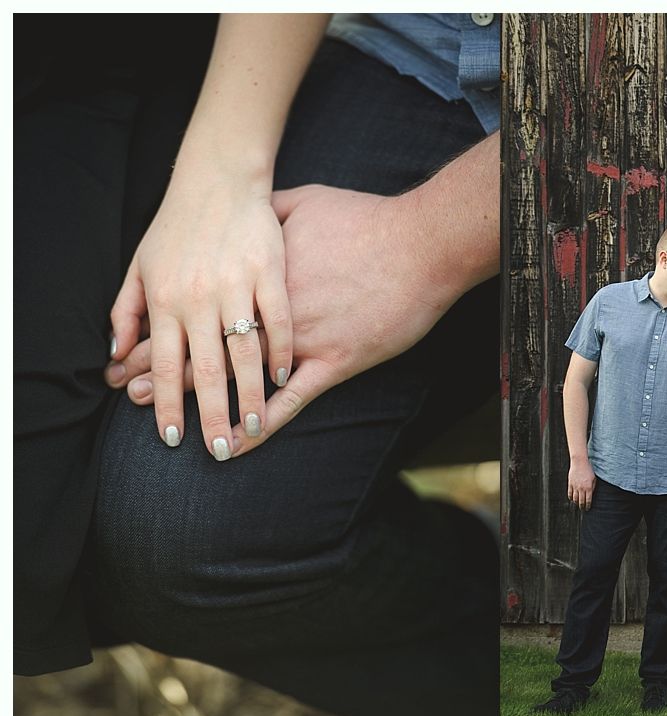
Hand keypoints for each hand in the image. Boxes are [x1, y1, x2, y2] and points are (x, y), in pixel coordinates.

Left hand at [107, 185, 467, 455]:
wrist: (418, 244)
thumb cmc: (365, 219)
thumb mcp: (305, 200)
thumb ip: (266, 212)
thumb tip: (242, 212)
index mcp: (253, 276)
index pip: (192, 311)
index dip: (158, 336)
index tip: (127, 355)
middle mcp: (267, 312)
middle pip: (206, 349)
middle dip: (164, 376)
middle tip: (134, 397)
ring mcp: (300, 340)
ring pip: (241, 381)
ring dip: (207, 407)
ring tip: (179, 432)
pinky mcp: (335, 361)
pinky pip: (291, 401)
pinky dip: (263, 426)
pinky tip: (238, 444)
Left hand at [109, 175, 292, 459]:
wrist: (219, 177)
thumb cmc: (178, 222)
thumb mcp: (140, 263)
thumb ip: (126, 310)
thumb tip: (113, 352)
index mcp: (167, 299)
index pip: (165, 363)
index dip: (167, 403)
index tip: (174, 437)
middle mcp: (200, 298)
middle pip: (207, 368)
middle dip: (211, 415)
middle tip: (216, 449)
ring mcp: (239, 287)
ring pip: (245, 352)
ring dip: (249, 395)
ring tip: (251, 426)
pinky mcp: (272, 273)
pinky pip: (279, 321)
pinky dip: (281, 351)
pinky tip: (283, 378)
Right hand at [567, 459, 595, 509]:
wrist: (579, 462)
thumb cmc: (588, 469)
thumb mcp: (594, 478)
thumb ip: (593, 487)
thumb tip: (591, 494)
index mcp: (588, 487)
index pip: (588, 500)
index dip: (588, 506)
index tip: (588, 508)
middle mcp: (581, 488)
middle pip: (581, 501)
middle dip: (582, 506)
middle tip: (582, 509)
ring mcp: (575, 486)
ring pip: (575, 498)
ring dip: (576, 503)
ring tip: (577, 504)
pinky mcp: (570, 483)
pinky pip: (570, 493)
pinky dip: (571, 497)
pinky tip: (572, 499)